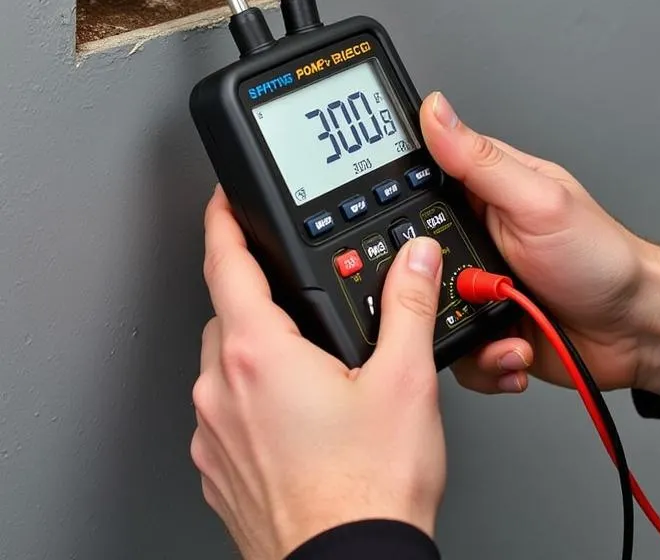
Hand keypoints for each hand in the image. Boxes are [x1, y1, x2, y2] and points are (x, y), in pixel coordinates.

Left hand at [190, 187, 446, 559]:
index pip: (225, 264)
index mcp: (260, 355)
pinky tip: (298, 414)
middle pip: (229, 312)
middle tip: (302, 292)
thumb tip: (415, 258)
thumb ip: (409, 303)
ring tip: (313, 360)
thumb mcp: (404, 379)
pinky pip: (225, 411)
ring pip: (225, 363)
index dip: (223, 222)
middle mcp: (223, 391)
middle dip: (259, 291)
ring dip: (257, 347)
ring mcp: (216, 435)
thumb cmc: (369, 488)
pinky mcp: (220, 470)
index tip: (222, 200)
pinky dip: (252, 396)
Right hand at [419, 93, 659, 396]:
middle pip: (412, 254)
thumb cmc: (602, 256)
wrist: (637, 330)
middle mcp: (475, 235)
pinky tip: (513, 346)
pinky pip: (453, 349)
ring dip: (461, 326)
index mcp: (485, 190)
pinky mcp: (483, 328)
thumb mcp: (538, 201)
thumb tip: (436, 110)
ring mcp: (478, 284)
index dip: (394, 198)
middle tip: (469, 285)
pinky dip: (482, 357)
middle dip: (432, 281)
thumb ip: (481, 160)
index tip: (396, 225)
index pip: (420, 181)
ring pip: (426, 308)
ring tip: (502, 322)